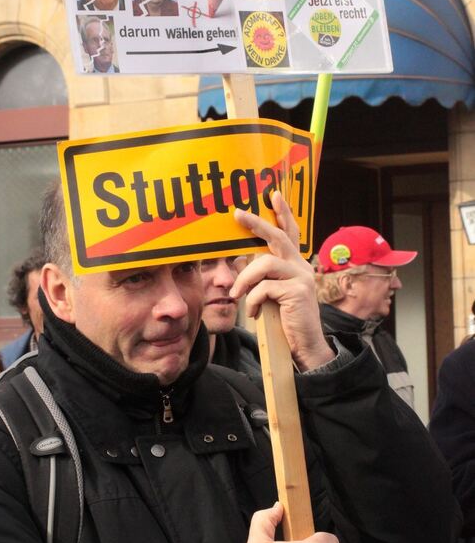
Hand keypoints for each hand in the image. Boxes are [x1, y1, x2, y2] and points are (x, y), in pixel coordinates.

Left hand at [231, 191, 333, 370]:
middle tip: (238, 213)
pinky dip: (252, 300)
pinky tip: (252, 314)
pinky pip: (264, 288)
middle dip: (257, 223)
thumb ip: (260, 276)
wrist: (305, 347)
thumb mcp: (270, 294)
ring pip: (265, 264)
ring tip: (237, 296)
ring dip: (245, 279)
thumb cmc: (285, 321)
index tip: (274, 195)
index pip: (291, 233)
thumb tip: (239, 258)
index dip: (283, 213)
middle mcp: (301, 267)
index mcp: (296, 265)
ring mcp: (302, 278)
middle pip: (279, 237)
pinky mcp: (298, 292)